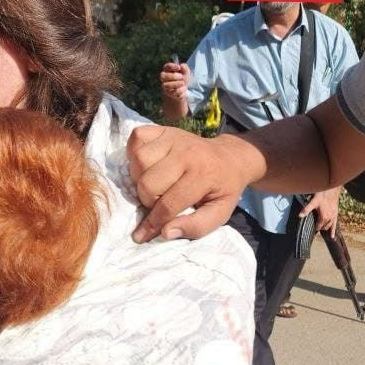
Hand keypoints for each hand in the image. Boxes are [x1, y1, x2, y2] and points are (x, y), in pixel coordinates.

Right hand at [127, 125, 260, 241]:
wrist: (230, 158)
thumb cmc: (222, 189)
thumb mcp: (219, 213)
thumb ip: (196, 227)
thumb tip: (165, 233)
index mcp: (203, 175)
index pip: (168, 204)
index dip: (153, 223)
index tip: (142, 235)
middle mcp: (187, 153)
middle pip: (148, 183)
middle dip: (147, 200)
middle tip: (156, 203)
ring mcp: (174, 137)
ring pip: (138, 161)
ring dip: (139, 178)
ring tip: (152, 185)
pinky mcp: (164, 129)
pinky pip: (137, 138)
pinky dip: (134, 153)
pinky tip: (146, 165)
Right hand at [160, 61, 190, 99]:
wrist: (182, 90)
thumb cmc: (182, 79)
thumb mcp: (185, 72)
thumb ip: (184, 68)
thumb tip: (181, 66)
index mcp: (167, 70)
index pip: (167, 66)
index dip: (172, 66)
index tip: (179, 67)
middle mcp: (164, 78)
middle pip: (163, 76)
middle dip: (174, 76)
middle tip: (181, 77)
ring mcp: (165, 86)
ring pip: (167, 85)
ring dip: (177, 84)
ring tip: (183, 83)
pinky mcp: (168, 93)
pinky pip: (173, 92)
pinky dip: (180, 90)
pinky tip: (183, 89)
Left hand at [299, 186, 340, 232]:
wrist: (332, 189)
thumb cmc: (322, 194)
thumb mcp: (313, 201)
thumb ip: (306, 209)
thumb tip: (299, 216)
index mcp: (323, 217)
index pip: (318, 227)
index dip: (314, 228)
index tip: (311, 229)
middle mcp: (329, 218)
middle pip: (323, 227)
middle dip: (319, 228)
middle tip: (315, 228)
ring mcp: (333, 216)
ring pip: (329, 226)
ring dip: (325, 229)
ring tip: (321, 231)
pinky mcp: (336, 213)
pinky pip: (335, 224)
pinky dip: (333, 230)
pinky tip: (332, 236)